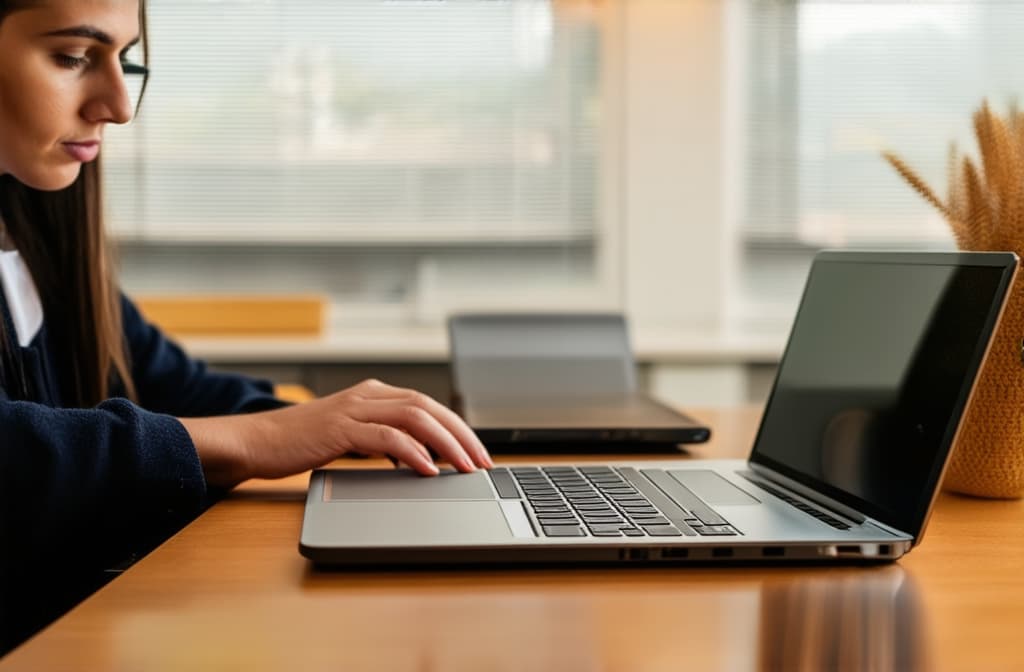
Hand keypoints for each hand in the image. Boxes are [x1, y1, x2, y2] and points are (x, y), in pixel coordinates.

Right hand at [182, 379, 492, 486]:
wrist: (256, 441)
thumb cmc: (302, 443)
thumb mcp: (351, 438)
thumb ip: (383, 441)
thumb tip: (421, 459)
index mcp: (373, 394)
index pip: (429, 406)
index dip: (458, 429)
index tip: (478, 454)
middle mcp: (368, 395)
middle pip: (429, 408)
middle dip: (461, 436)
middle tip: (482, 463)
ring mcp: (354, 408)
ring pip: (415, 418)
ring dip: (446, 444)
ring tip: (463, 468)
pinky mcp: (341, 428)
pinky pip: (387, 437)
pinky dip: (412, 452)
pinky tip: (427, 469)